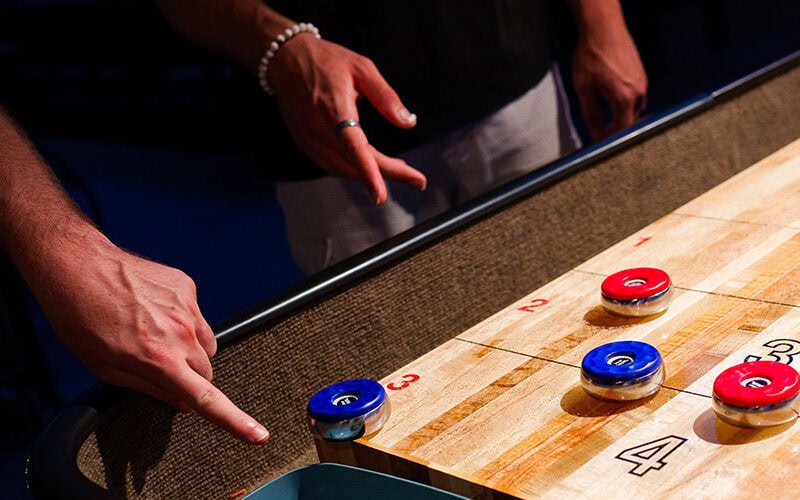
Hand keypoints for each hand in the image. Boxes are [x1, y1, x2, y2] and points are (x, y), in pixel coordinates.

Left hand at [41, 244, 269, 444]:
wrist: (79, 267)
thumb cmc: (82, 320)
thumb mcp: (107, 368)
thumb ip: (151, 388)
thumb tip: (183, 403)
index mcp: (160, 359)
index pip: (206, 397)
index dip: (235, 420)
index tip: (259, 435)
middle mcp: (181, 333)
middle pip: (206, 371)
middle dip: (190, 378)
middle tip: (158, 368)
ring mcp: (187, 306)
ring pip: (206, 344)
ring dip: (189, 350)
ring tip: (153, 336)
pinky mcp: (187, 287)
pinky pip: (196, 316)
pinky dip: (181, 321)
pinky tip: (152, 312)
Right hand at [267, 33, 426, 204]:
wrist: (284, 58)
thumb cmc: (324, 60)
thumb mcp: (362, 68)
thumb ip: (386, 97)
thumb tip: (408, 121)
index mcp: (334, 108)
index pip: (354, 148)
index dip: (369, 173)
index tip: (381, 194)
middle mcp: (318, 129)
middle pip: (354, 164)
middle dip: (387, 174)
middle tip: (415, 179)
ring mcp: (309, 139)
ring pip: (343, 169)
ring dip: (369, 174)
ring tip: (396, 168)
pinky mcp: (304, 143)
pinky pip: (330, 165)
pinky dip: (351, 170)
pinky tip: (367, 165)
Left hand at [571, 19, 647, 142]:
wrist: (603, 28)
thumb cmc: (592, 56)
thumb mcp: (584, 90)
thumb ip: (591, 116)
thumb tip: (595, 135)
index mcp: (625, 99)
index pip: (622, 130)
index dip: (611, 139)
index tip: (600, 143)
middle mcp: (639, 92)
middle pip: (631, 120)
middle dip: (617, 128)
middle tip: (602, 131)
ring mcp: (643, 82)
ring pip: (635, 108)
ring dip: (622, 114)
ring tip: (606, 114)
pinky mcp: (642, 73)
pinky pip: (637, 95)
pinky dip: (626, 102)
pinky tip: (612, 97)